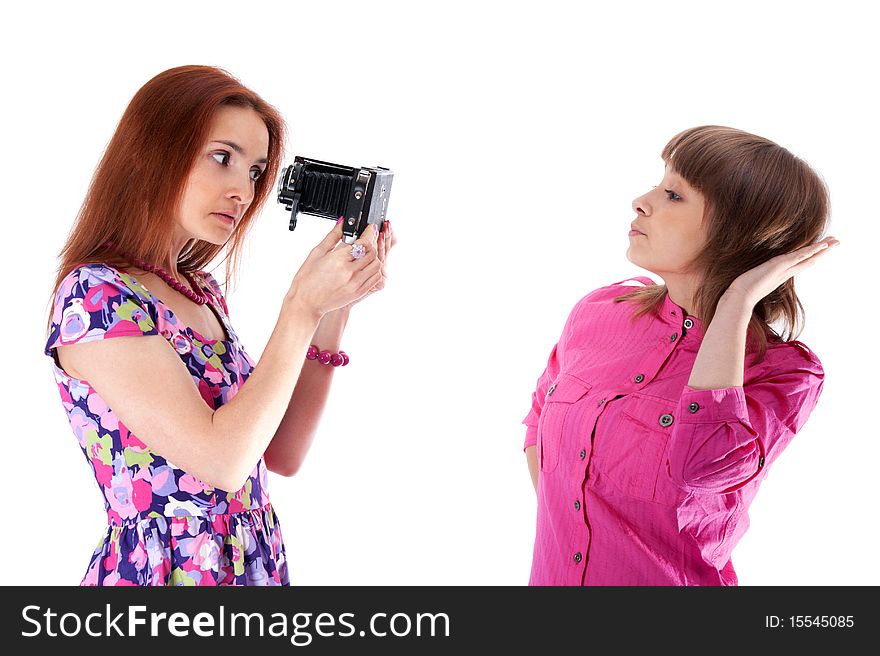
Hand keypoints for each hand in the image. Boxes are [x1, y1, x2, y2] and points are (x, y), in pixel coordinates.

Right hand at [284, 219, 382, 315]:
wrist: (306, 303)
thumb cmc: (307, 280)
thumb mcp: (317, 253)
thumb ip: (333, 236)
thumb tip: (343, 222)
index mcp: (337, 260)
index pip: (363, 242)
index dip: (369, 232)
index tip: (370, 228)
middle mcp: (349, 272)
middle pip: (372, 252)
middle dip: (373, 242)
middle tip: (369, 238)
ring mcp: (355, 284)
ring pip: (377, 265)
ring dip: (374, 256)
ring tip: (367, 252)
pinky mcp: (358, 292)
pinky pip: (375, 278)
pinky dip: (374, 269)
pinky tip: (366, 265)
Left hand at [724, 235, 839, 306]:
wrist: (739, 299)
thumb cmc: (741, 292)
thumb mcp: (749, 281)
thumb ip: (752, 277)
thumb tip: (746, 278)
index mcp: (779, 275)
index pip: (798, 264)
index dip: (810, 257)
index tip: (819, 251)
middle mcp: (784, 273)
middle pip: (808, 260)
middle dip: (822, 252)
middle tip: (836, 243)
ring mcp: (784, 269)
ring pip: (807, 257)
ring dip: (822, 249)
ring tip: (836, 241)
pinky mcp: (780, 266)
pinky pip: (800, 256)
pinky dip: (812, 250)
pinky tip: (822, 246)